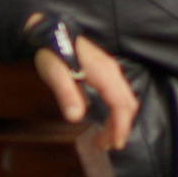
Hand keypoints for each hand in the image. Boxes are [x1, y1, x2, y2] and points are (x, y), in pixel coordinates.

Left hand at [32, 34, 135, 149]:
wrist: (50, 30)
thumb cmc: (52, 51)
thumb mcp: (55, 73)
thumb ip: (67, 94)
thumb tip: (76, 118)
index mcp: (104, 74)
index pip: (121, 104)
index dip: (120, 126)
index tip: (114, 144)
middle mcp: (112, 72)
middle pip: (128, 104)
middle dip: (120, 127)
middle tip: (106, 146)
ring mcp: (110, 71)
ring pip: (124, 100)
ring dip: (117, 121)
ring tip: (104, 138)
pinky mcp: (105, 71)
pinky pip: (117, 95)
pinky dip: (115, 111)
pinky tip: (104, 119)